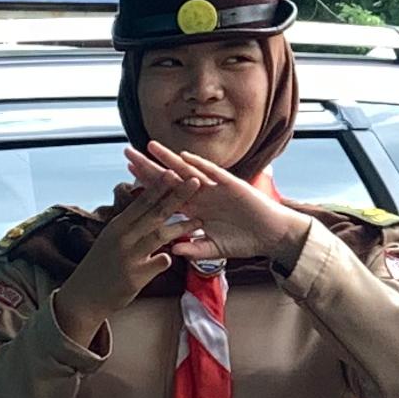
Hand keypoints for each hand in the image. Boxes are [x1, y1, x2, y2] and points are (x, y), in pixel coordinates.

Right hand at [56, 176, 199, 330]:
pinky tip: (177, 254)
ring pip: (160, 236)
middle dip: (177, 196)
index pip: (142, 202)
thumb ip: (129, 225)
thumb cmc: (101, 265)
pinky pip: (159, 263)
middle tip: (196, 182)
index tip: (175, 172)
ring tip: (200, 220)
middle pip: (155, 213)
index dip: (160, 187)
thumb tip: (147, 205)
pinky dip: (169, 258)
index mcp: (117, 226)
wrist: (85, 296)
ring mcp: (129, 257)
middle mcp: (123, 238)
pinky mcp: (135, 276)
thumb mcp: (111, 239)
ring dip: (182, 227)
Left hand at [131, 140, 311, 267]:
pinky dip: (200, 166)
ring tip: (150, 147)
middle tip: (127, 152)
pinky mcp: (232, 186)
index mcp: (195, 209)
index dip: (147, 184)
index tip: (128, 174)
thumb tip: (173, 250)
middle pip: (169, 177)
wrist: (271, 236)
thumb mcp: (214, 249)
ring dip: (169, 159)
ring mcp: (216, 188)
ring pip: (188, 170)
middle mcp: (201, 194)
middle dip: (148, 165)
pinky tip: (185, 157)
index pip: (166, 194)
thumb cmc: (244, 241)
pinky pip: (214, 174)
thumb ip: (195, 248)